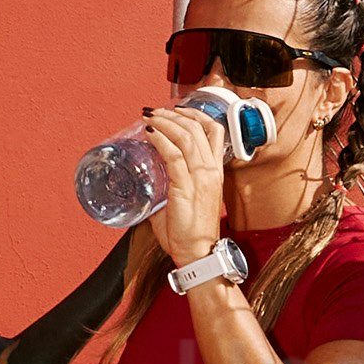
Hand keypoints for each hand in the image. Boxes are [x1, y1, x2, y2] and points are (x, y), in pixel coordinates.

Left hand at [136, 91, 235, 264]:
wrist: (198, 253)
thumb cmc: (190, 232)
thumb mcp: (185, 201)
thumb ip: (170, 187)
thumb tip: (148, 182)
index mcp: (215, 171)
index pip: (214, 131)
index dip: (196, 114)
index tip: (177, 110)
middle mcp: (211, 170)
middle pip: (198, 127)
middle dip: (175, 113)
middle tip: (156, 110)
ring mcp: (201, 177)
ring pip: (185, 136)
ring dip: (165, 121)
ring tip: (149, 116)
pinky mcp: (186, 186)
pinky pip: (173, 155)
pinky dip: (160, 139)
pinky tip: (149, 133)